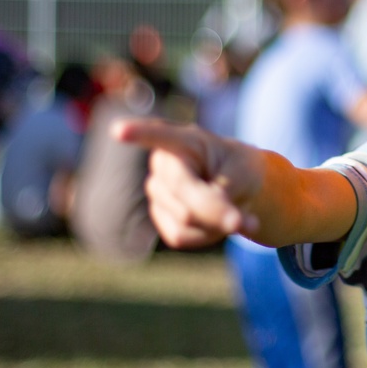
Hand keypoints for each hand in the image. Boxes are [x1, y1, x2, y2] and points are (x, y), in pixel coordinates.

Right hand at [112, 118, 263, 248]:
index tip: (119, 131)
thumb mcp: (244, 176)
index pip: (160, 136)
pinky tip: (212, 219)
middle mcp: (163, 164)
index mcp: (185, 141)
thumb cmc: (241, 169)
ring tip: (227, 206)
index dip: (139, 134)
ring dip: (215, 223)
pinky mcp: (160, 217)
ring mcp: (157, 191)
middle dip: (218, 214)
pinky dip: (206, 234)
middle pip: (186, 200)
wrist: (239, 185)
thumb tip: (197, 227)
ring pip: (186, 221)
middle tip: (247, 221)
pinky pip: (183, 237)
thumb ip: (221, 197)